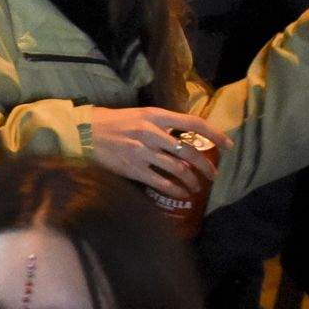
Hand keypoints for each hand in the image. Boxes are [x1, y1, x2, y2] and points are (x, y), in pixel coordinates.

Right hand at [82, 106, 216, 199]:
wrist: (80, 132)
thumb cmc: (109, 122)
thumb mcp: (137, 115)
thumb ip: (159, 125)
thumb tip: (182, 138)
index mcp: (154, 115)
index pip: (193, 123)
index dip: (214, 134)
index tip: (228, 144)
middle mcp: (151, 132)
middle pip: (189, 151)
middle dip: (206, 165)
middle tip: (213, 174)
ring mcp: (142, 152)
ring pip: (178, 169)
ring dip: (192, 180)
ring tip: (197, 187)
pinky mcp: (132, 168)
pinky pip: (161, 182)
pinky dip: (175, 189)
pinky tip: (181, 194)